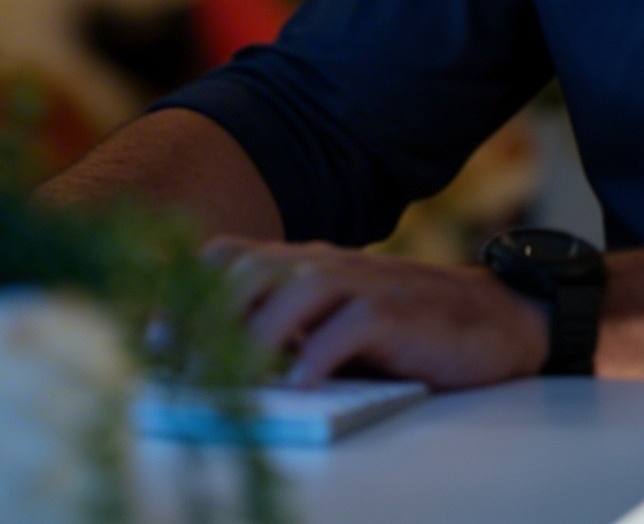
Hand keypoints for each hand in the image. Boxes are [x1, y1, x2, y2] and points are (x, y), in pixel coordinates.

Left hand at [206, 237, 547, 389]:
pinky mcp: (395, 312)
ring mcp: (360, 282)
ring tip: (231, 381)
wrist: (491, 319)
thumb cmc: (402, 330)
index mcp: (300, 262)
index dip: (182, 292)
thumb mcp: (332, 320)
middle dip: (204, 320)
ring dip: (253, 340)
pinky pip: (347, 327)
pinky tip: (301, 386)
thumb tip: (213, 365)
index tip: (152, 338)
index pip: (226, 256)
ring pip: (290, 294)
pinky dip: (317, 357)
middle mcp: (323, 263)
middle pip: (247, 273)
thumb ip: (283, 330)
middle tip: (180, 368)